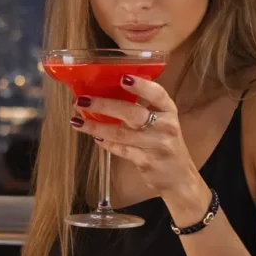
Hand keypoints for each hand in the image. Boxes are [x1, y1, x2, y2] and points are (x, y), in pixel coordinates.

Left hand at [69, 74, 207, 211]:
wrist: (179, 177)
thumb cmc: (164, 142)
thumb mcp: (160, 122)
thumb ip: (141, 108)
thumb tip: (105, 92)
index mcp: (168, 111)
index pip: (157, 94)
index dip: (141, 85)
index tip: (122, 78)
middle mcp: (165, 126)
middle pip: (132, 113)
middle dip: (104, 105)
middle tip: (82, 100)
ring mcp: (156, 145)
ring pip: (121, 133)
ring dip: (96, 126)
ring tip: (77, 121)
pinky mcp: (146, 161)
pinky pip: (120, 149)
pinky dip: (105, 143)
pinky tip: (94, 137)